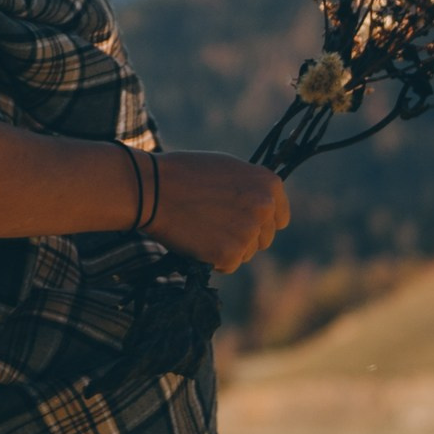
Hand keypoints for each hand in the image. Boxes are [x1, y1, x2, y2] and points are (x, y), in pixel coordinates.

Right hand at [150, 152, 288, 273]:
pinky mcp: (230, 254)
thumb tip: (263, 207)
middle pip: (264, 238)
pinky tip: (196, 239)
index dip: (259, 222)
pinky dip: (213, 259)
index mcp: (269, 184)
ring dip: (228, 247)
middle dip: (243, 236)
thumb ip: (251, 188)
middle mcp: (264, 208)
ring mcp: (249, 232)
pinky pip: (228, 265)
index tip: (241, 222)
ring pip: (246, 253)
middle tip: (213, 225)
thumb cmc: (185, 173)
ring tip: (201, 228)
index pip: (279, 218)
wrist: (154, 189)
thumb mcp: (228, 169)